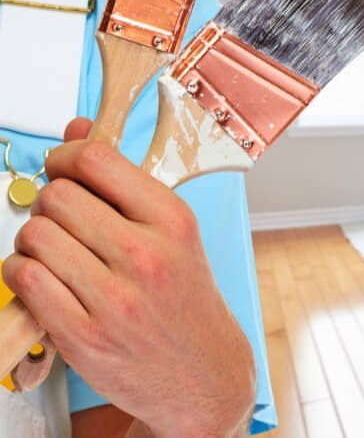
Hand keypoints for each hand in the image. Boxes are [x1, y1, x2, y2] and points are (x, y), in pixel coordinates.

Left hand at [1, 118, 254, 437]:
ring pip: (34, 236)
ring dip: (33, 240)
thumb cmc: (186, 299)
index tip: (64, 166)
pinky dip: (22, 273)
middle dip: (51, 203)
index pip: (97, 161)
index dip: (66, 156)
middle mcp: (146, 256)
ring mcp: (114, 298)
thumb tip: (77, 130)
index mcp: (173, 221)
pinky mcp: (83, 335)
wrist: (203, 373)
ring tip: (55, 252)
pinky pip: (24, 279)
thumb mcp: (173, 233)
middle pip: (58, 196)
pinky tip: (44, 278)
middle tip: (64, 219)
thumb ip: (123, 182)